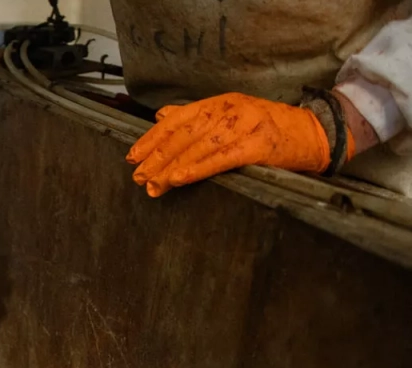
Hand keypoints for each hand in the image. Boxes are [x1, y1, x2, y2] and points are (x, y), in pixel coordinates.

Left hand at [126, 93, 339, 197]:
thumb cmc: (268, 129)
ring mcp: (245, 125)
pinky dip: (197, 168)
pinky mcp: (258, 144)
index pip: (178, 119)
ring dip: (172, 168)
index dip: (153, 138)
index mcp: (220, 102)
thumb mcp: (231, 115)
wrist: (315, 132)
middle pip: (185, 134)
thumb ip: (196, 116)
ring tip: (154, 184)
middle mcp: (230, 109)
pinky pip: (221, 158)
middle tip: (138, 175)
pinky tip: (179, 179)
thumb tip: (161, 117)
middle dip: (158, 156)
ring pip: (199, 147)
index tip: (133, 156)